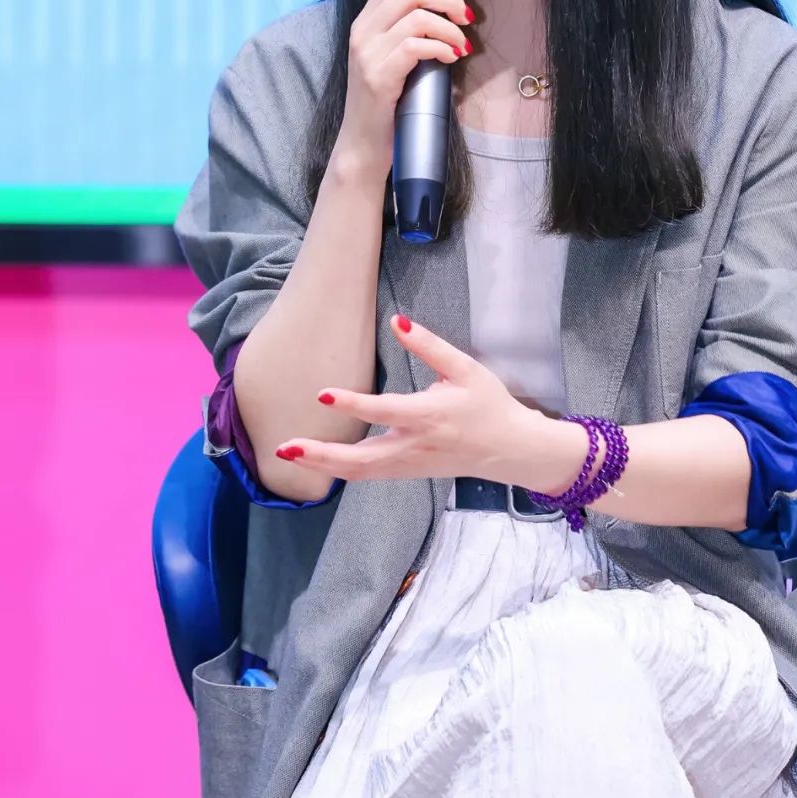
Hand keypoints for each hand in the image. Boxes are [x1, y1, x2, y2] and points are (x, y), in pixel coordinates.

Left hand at [273, 313, 586, 489]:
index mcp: (430, 415)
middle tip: (286, 446)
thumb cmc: (489, 405)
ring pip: (361, 472)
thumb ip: (430, 346)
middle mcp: (415, 445)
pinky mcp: (408, 472)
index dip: (353, 404)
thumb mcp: (466, 369)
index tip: (323, 395)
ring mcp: (410, 464)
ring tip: (288, 452)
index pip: (384, 410)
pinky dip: (341, 469)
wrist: (510, 450)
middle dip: (321, 454)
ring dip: (323, 464)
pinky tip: (318, 460)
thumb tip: (398, 322)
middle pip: (361, 458)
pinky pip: (369, 474)